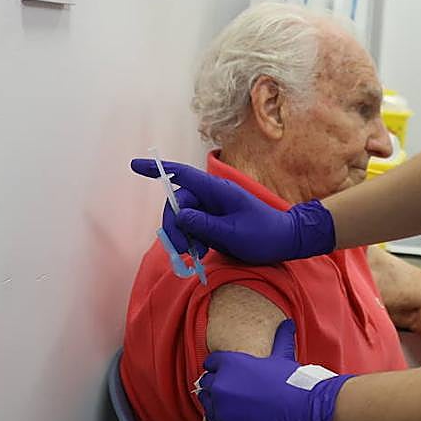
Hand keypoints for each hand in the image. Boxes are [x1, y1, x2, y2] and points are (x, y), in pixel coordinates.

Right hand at [129, 160, 335, 263]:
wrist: (286, 241)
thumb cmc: (264, 235)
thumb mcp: (234, 234)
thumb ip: (205, 225)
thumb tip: (179, 215)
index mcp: (217, 190)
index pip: (183, 175)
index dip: (158, 170)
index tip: (134, 166)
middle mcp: (212, 196)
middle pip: (178, 204)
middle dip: (173, 226)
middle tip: (181, 251)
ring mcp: (212, 209)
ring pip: (183, 219)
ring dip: (182, 237)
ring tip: (194, 255)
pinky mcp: (213, 223)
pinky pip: (192, 228)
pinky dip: (191, 241)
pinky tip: (200, 253)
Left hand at [197, 319, 363, 420]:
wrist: (306, 415)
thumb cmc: (294, 384)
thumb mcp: (283, 357)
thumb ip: (280, 338)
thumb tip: (288, 323)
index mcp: (231, 363)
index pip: (212, 362)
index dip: (220, 367)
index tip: (229, 373)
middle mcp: (221, 386)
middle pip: (207, 384)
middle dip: (217, 385)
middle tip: (233, 392)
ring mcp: (221, 411)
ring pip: (209, 405)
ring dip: (218, 405)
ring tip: (236, 408)